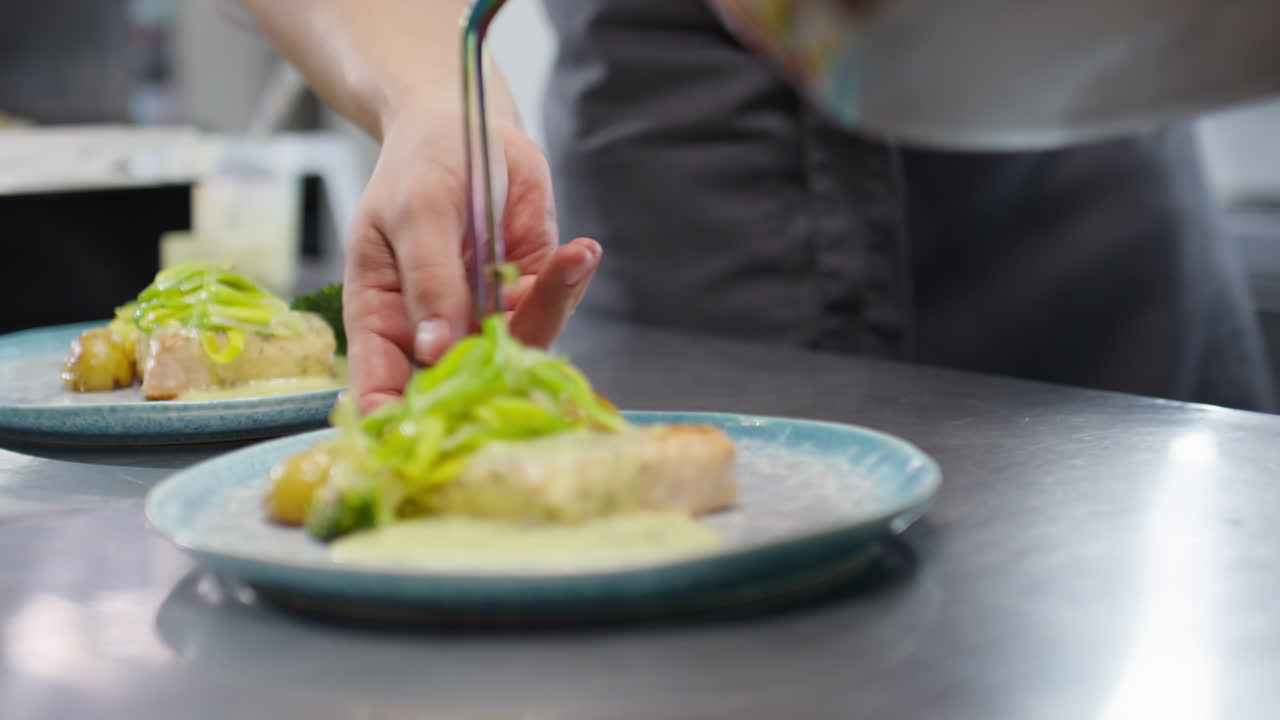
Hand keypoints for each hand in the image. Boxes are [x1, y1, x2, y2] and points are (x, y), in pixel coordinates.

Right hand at [342, 107, 600, 413]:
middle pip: (461, 381)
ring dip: (547, 310)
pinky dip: (567, 281)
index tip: (423, 433)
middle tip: (524, 328)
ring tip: (568, 258)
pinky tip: (580, 251)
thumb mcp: (414, 213)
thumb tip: (437, 348)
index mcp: (381, 318)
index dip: (398, 418)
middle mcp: (435, 331)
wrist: (462, 126)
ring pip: (517, 347)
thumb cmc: (418, 166)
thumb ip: (428, 278)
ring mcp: (484, 317)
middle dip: (498, 374)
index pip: (381, 384)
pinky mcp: (527, 296)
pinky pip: (550, 307)